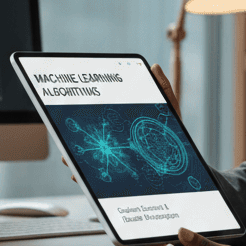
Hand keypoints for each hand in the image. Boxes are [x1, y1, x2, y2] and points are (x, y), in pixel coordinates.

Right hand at [62, 64, 176, 183]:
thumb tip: (154, 66)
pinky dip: (86, 179)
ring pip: (88, 158)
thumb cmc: (175, 136)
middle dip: (71, 139)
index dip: (82, 115)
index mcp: (122, 123)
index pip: (98, 117)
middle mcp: (114, 141)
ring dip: (74, 159)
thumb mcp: (169, 110)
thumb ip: (163, 89)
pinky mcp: (118, 177)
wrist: (182, 166)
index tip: (70, 111)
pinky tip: (79, 176)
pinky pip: (97, 179)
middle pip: (88, 138)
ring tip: (68, 158)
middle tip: (64, 138)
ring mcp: (115, 159)